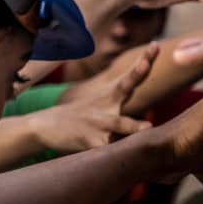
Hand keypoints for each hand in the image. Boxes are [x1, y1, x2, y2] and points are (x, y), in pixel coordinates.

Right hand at [30, 43, 157, 151]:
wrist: (47, 125)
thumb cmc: (87, 113)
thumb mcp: (106, 101)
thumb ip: (127, 96)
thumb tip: (152, 91)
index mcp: (112, 94)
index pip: (132, 74)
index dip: (145, 60)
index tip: (155, 45)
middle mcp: (107, 104)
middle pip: (126, 87)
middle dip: (137, 74)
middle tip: (145, 63)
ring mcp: (98, 122)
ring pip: (118, 124)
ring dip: (132, 126)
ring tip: (147, 127)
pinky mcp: (88, 141)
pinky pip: (104, 148)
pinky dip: (112, 153)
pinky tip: (118, 159)